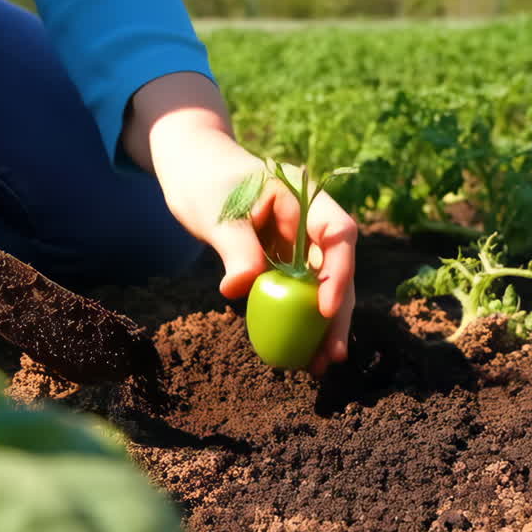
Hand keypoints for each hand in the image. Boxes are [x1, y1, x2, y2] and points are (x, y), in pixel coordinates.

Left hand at [124, 72, 357, 376]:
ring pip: (323, 284)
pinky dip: (300, 319)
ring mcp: (300, 241)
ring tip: (320, 365)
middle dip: (339, 313)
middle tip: (333, 354)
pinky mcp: (286, 259)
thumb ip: (234, 247)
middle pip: (338, 267)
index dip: (339, 273)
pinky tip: (301, 351)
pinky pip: (300, 291)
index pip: (338, 234)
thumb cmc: (205, 180)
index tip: (325, 310)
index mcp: (303, 197)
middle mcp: (310, 221)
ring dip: (324, 325)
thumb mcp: (216, 213)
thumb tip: (239, 289)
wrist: (193, 167)